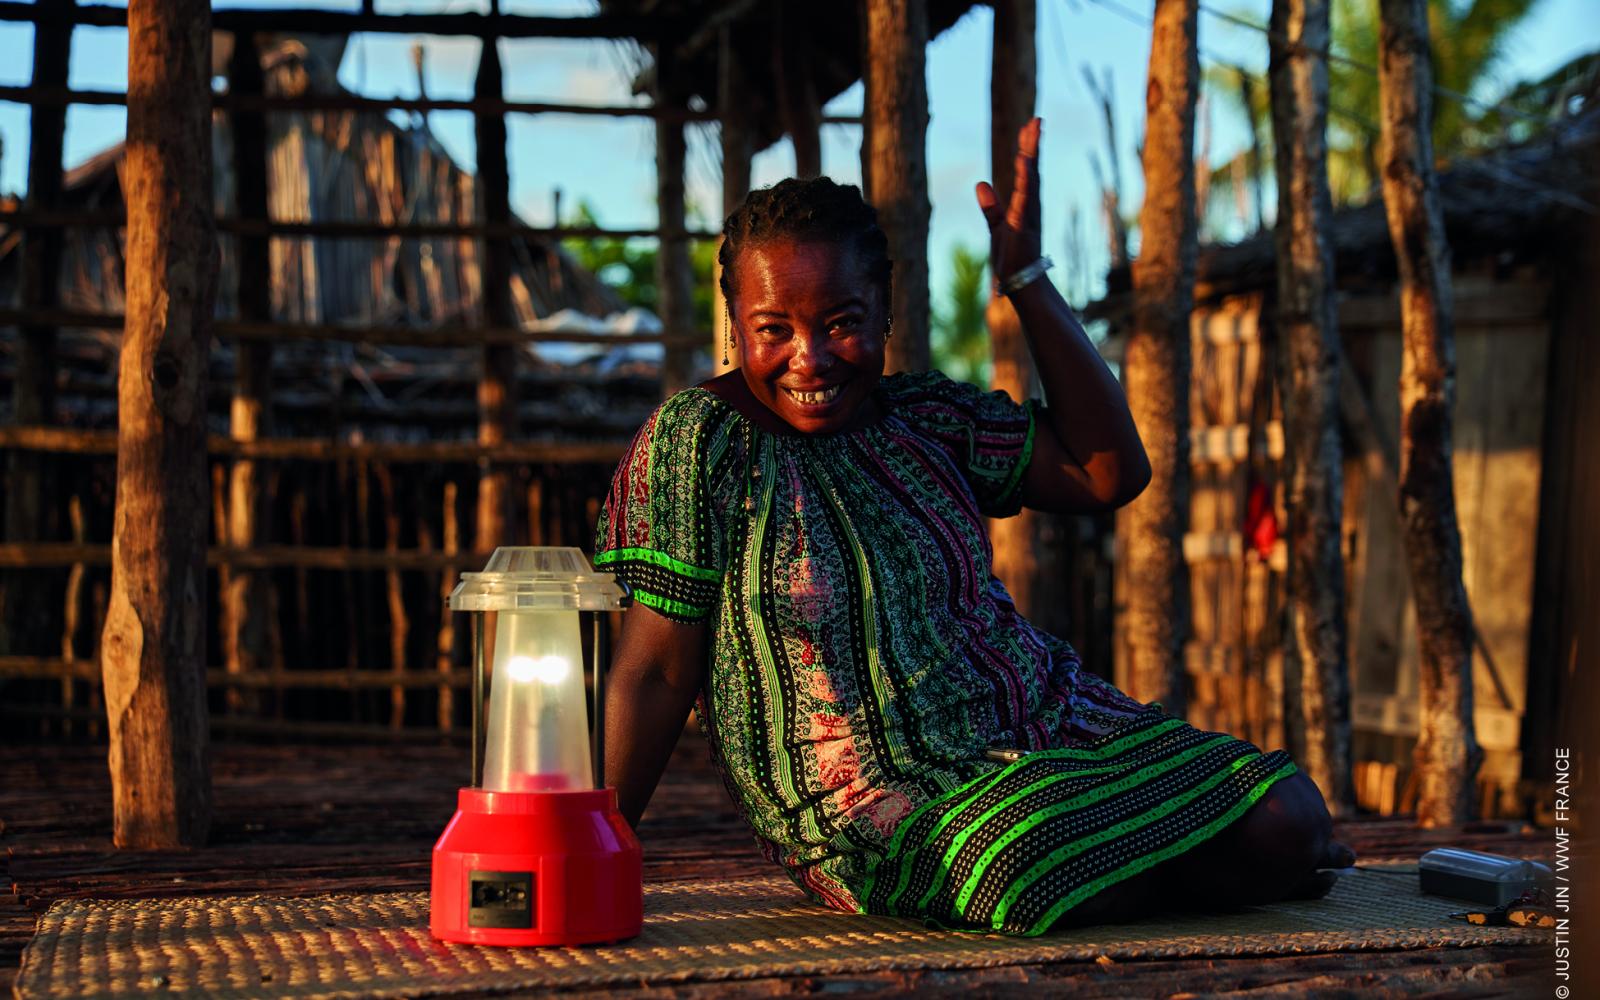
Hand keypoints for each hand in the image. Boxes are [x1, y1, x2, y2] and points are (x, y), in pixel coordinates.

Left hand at [975, 117, 1043, 293]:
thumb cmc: (1012, 259)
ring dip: (1031, 154)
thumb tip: (981, 183)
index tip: (1030, 127)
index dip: (1028, 149)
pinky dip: (1024, 178)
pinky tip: (1024, 161)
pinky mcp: (1022, 224)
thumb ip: (990, 207)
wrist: (1020, 283)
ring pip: (1031, 178)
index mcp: (1024, 205)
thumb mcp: (996, 227)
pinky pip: (1024, 196)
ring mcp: (1028, 214)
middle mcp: (1030, 205)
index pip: (1027, 172)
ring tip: (1033, 130)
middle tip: (1037, 119)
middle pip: (1032, 169)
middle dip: (1034, 144)